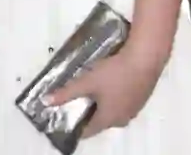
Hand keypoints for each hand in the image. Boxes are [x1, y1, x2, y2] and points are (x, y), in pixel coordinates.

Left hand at [44, 46, 165, 137]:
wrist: (144, 59)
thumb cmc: (114, 73)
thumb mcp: (87, 81)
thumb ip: (67, 92)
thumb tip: (45, 101)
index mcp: (108, 120)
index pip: (88, 131)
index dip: (75, 125)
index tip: (64, 116)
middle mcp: (122, 120)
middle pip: (100, 120)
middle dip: (87, 112)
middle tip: (75, 98)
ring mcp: (133, 109)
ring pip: (112, 110)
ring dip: (101, 103)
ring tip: (91, 88)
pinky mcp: (140, 98)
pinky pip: (122, 102)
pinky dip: (113, 97)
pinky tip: (109, 82)